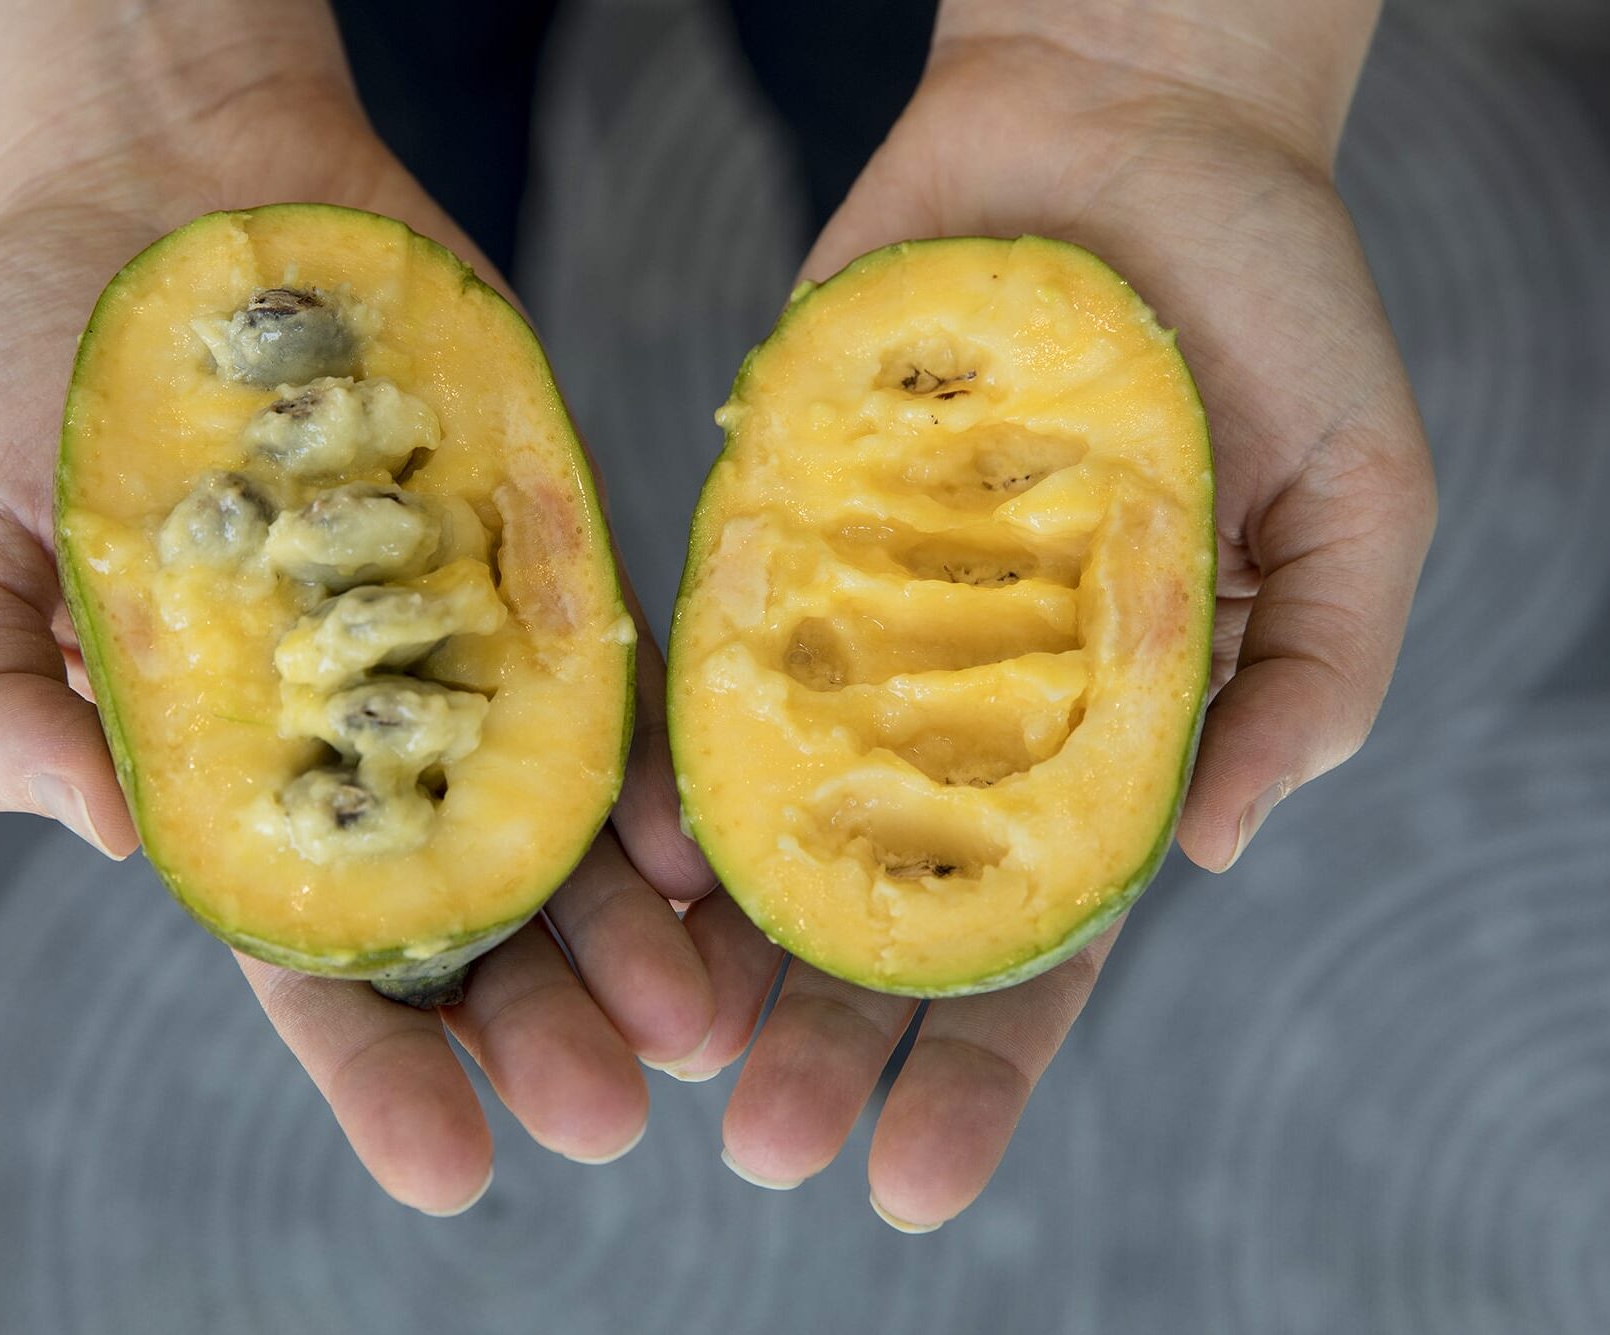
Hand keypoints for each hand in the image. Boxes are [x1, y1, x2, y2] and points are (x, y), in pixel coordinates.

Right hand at [0, 99, 713, 1213]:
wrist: (182, 193)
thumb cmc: (46, 373)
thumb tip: (108, 838)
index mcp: (245, 776)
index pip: (316, 957)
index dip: (379, 1072)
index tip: (450, 1172)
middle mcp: (380, 737)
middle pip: (474, 921)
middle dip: (541, 1025)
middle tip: (612, 1109)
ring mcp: (479, 651)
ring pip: (572, 827)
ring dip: (635, 933)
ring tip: (699, 1023)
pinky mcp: (552, 556)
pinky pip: (624, 678)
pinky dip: (661, 764)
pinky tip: (700, 848)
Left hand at [686, 35, 1435, 1228]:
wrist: (1118, 128)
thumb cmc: (1269, 303)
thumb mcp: (1360, 492)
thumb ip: (1310, 676)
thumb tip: (1206, 851)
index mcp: (1099, 733)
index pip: (1035, 940)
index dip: (976, 1071)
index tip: (913, 1186)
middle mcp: (964, 702)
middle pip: (880, 910)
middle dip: (824, 1036)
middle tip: (758, 1146)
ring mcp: (859, 622)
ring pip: (767, 812)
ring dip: (714, 933)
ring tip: (659, 1037)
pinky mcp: (775, 530)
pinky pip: (706, 660)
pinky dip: (665, 754)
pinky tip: (623, 848)